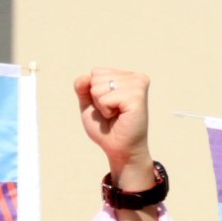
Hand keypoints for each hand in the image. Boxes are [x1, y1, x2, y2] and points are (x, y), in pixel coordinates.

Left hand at [74, 69, 153, 188]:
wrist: (119, 148)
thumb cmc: (106, 128)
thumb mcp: (89, 105)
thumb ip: (83, 89)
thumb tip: (84, 76)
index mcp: (127, 77)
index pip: (95, 72)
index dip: (93, 93)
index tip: (107, 106)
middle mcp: (135, 77)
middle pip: (96, 78)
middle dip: (96, 99)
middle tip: (112, 112)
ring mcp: (138, 85)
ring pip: (98, 87)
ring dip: (102, 106)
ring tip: (116, 114)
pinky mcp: (137, 96)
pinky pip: (105, 99)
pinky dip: (106, 111)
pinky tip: (119, 116)